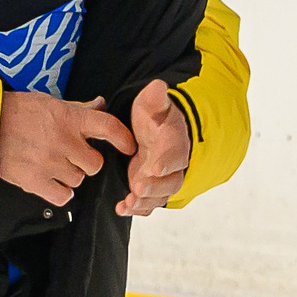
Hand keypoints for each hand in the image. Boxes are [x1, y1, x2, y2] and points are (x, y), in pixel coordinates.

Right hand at [0, 91, 135, 205]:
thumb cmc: (17, 112)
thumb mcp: (49, 103)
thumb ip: (78, 109)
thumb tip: (100, 103)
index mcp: (70, 118)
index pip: (109, 127)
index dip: (124, 139)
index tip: (129, 147)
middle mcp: (64, 141)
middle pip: (95, 164)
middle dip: (86, 162)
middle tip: (70, 156)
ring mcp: (50, 163)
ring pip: (78, 180)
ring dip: (70, 176)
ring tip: (52, 165)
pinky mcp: (35, 181)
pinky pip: (63, 196)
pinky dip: (60, 192)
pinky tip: (50, 182)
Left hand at [117, 79, 192, 216]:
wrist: (153, 130)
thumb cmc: (153, 116)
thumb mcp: (152, 103)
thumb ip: (155, 98)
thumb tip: (158, 86)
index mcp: (174, 140)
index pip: (175, 152)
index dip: (166, 160)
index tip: (154, 166)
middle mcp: (171, 163)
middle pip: (171, 180)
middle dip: (155, 186)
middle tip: (137, 188)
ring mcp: (162, 179)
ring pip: (160, 196)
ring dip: (144, 201)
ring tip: (128, 202)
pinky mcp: (151, 189)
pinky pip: (148, 204)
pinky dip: (136, 209)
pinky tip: (121, 208)